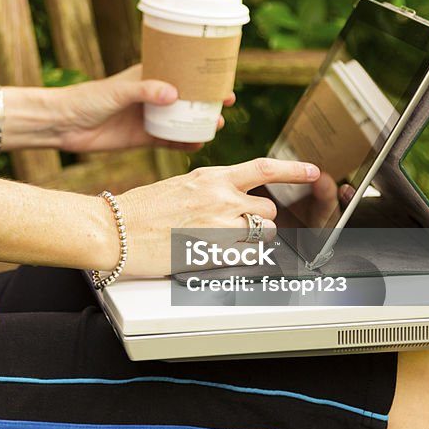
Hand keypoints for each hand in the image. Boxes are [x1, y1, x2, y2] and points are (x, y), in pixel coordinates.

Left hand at [53, 64, 235, 152]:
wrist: (64, 124)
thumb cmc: (87, 98)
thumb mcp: (118, 91)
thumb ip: (144, 91)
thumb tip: (174, 94)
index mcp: (147, 76)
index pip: (180, 71)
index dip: (202, 74)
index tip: (222, 77)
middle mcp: (151, 96)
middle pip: (186, 97)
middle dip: (207, 99)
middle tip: (226, 104)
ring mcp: (148, 118)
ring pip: (181, 120)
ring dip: (199, 122)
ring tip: (216, 125)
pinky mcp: (142, 138)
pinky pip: (168, 141)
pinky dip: (184, 142)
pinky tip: (199, 145)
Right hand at [113, 158, 320, 276]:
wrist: (116, 229)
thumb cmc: (138, 210)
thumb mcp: (178, 186)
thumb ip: (208, 190)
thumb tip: (226, 200)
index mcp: (211, 176)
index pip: (264, 168)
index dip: (294, 170)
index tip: (312, 170)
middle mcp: (220, 197)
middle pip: (268, 208)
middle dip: (259, 220)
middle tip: (236, 228)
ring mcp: (219, 225)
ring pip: (263, 233)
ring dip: (252, 240)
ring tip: (223, 243)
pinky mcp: (213, 252)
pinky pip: (247, 258)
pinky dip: (239, 260)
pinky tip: (216, 257)